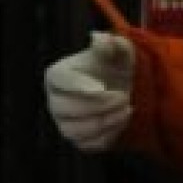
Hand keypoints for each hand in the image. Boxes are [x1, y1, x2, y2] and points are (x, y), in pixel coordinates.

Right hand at [44, 31, 136, 152]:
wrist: (122, 90)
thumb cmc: (115, 68)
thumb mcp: (117, 51)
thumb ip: (111, 43)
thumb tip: (100, 38)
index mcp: (58, 75)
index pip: (59, 80)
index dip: (79, 85)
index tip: (101, 87)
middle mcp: (55, 101)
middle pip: (65, 108)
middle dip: (98, 105)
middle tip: (123, 96)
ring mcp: (64, 124)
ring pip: (75, 131)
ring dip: (105, 122)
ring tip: (127, 109)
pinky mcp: (78, 141)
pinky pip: (88, 144)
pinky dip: (108, 135)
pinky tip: (122, 121)